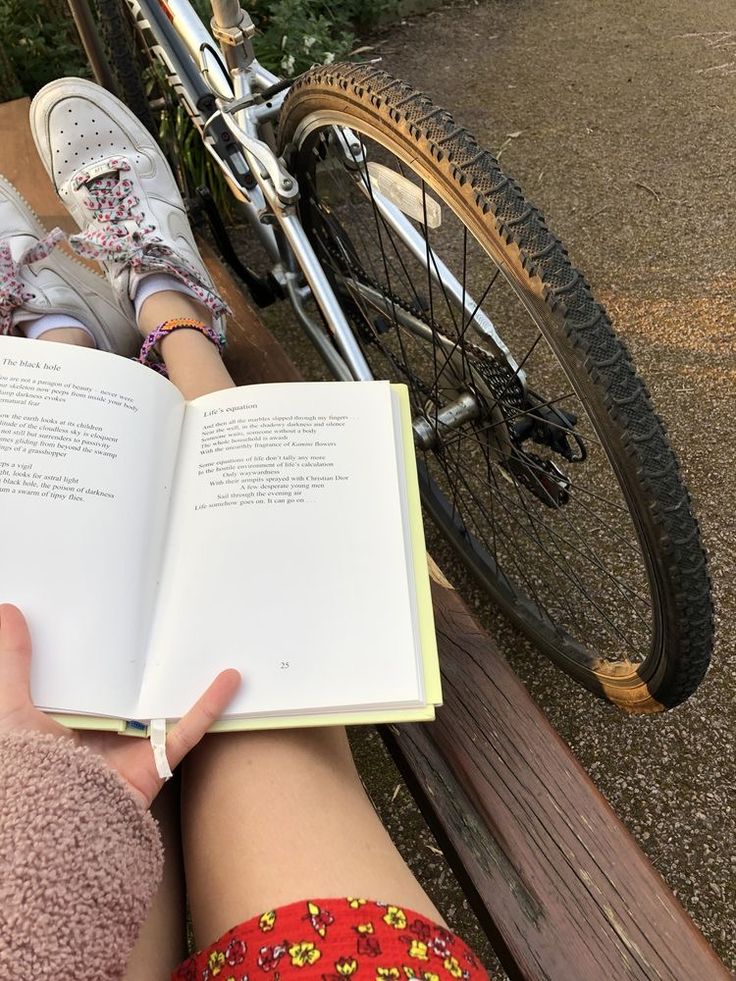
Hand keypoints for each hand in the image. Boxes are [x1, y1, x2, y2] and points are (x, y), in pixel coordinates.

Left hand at [0, 603, 240, 808]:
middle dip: (145, 660)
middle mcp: (100, 732)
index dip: (96, 649)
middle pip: (129, 690)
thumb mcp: (12, 710)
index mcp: (65, 720)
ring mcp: (131, 745)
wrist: (59, 827)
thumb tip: (8, 612)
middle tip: (160, 620)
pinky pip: (188, 728)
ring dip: (183, 679)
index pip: (85, 677)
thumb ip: (12, 664)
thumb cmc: (31, 775)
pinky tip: (227, 679)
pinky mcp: (157, 759)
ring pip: (163, 705)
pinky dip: (210, 705)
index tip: (108, 617)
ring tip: (200, 643)